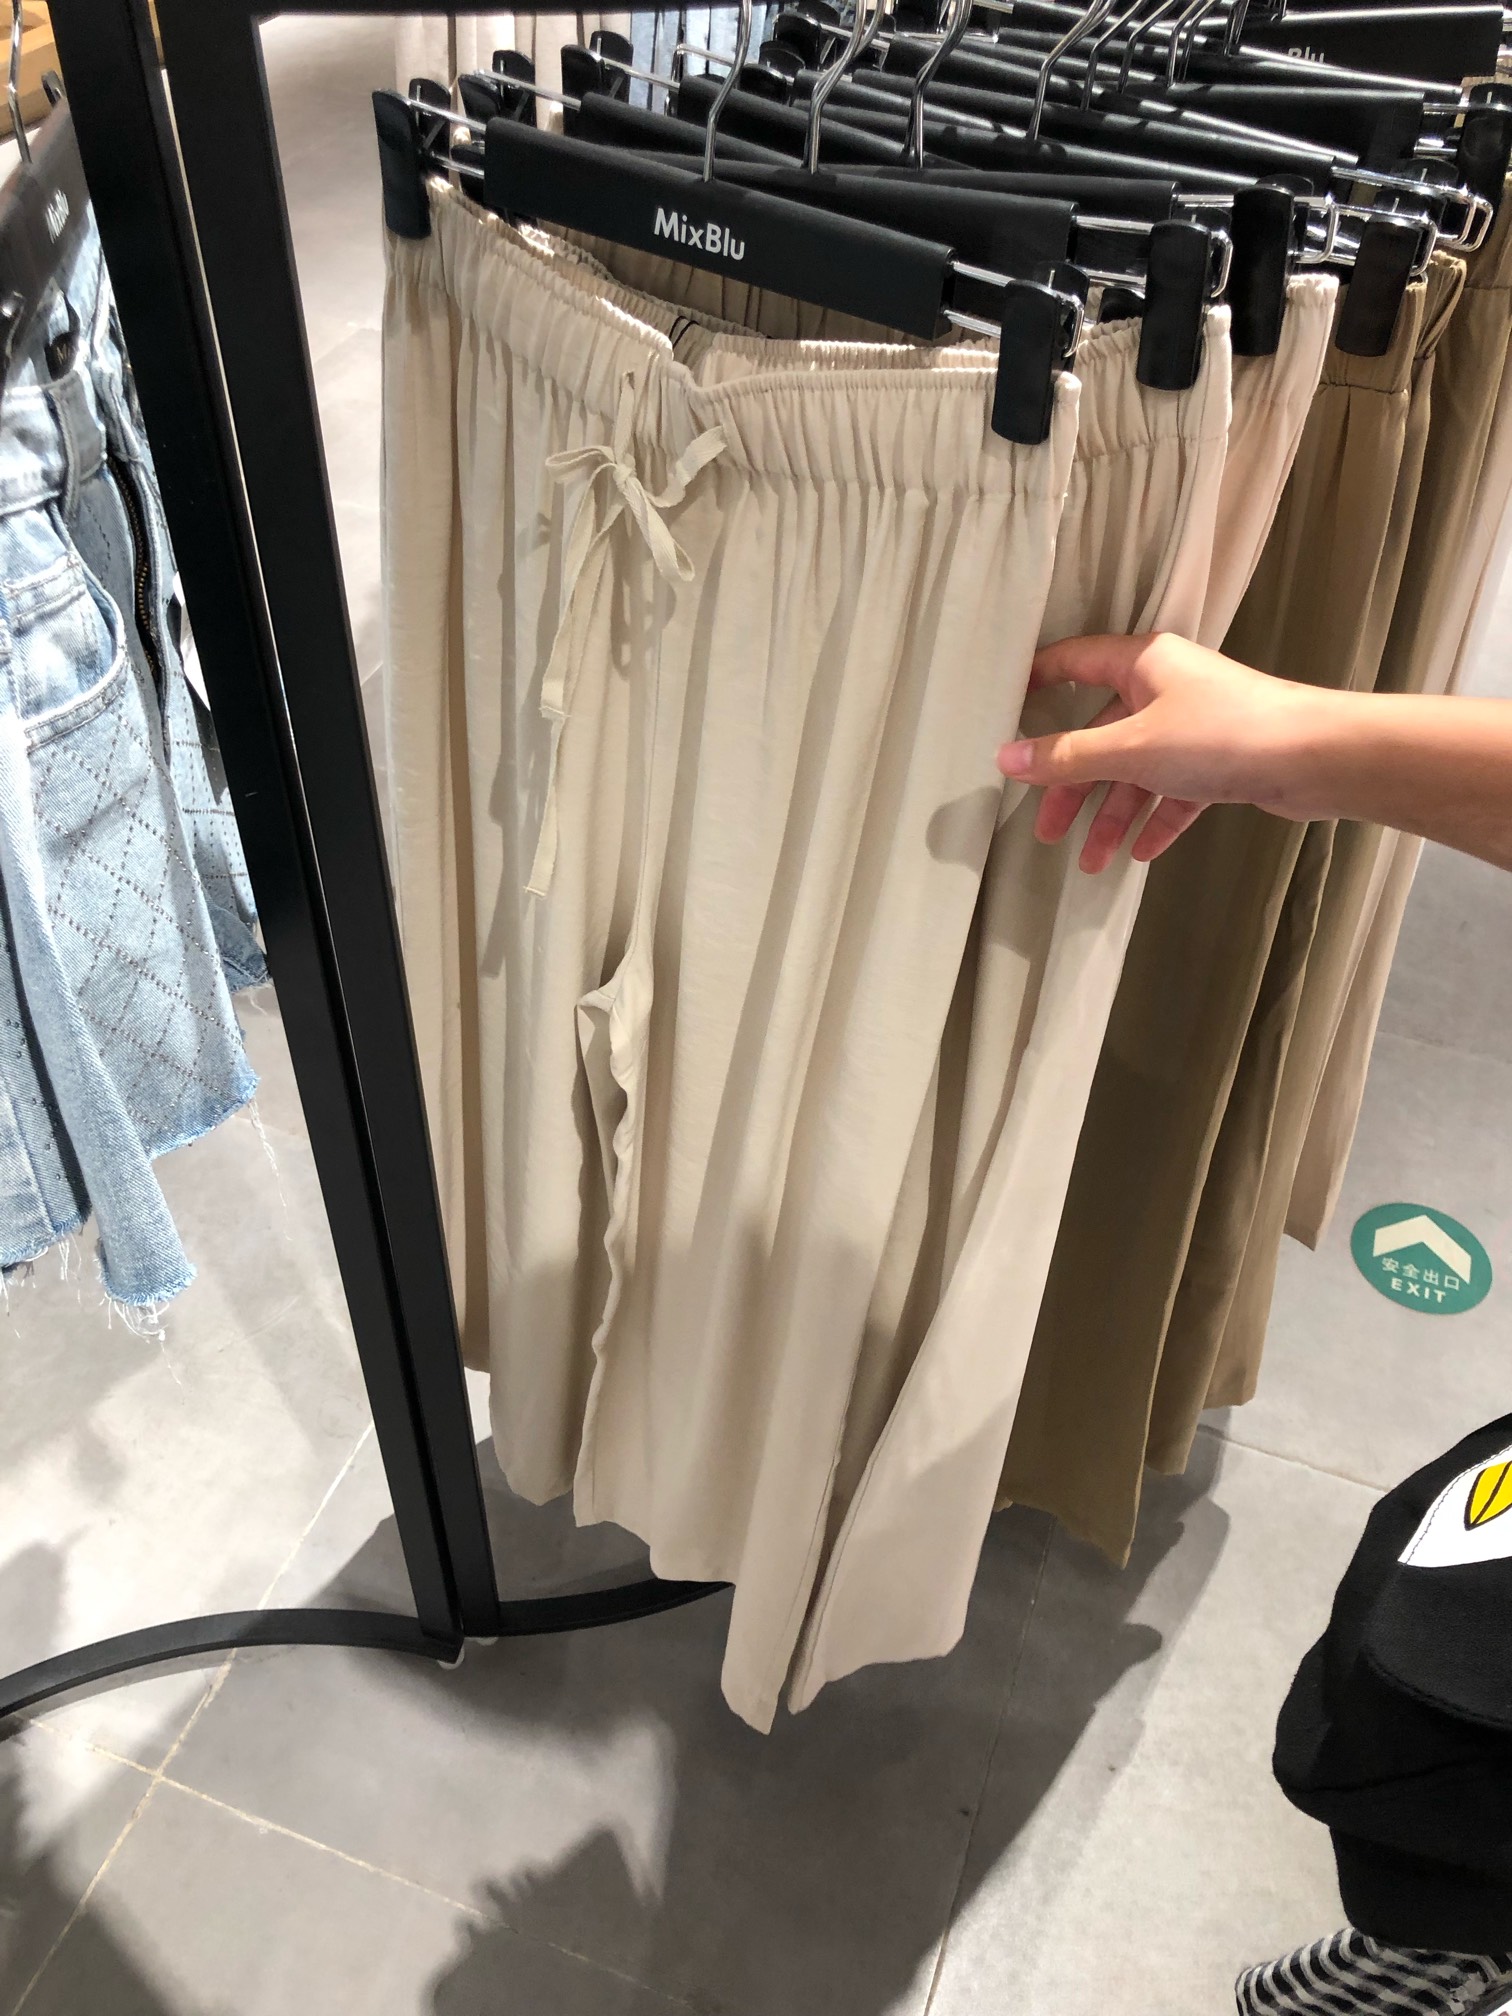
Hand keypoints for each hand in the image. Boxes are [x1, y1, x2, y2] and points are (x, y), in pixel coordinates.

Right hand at [997, 632, 1329, 873]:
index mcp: (1142, 663)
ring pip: (1137, 770)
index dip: (1036, 683)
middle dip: (1073, 785)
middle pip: (1100, 734)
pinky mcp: (1220, 759)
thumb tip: (1006, 759)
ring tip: (1091, 861)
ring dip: (1113, 815)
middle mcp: (1166, 688)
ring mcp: (1194, 724)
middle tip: (1046, 829)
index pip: (1073, 662)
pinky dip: (1156, 819)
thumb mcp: (1131, 748)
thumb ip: (1066, 757)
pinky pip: (1174, 790)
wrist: (1315, 758)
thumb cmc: (1223, 734)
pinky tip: (1141, 853)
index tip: (1004, 714)